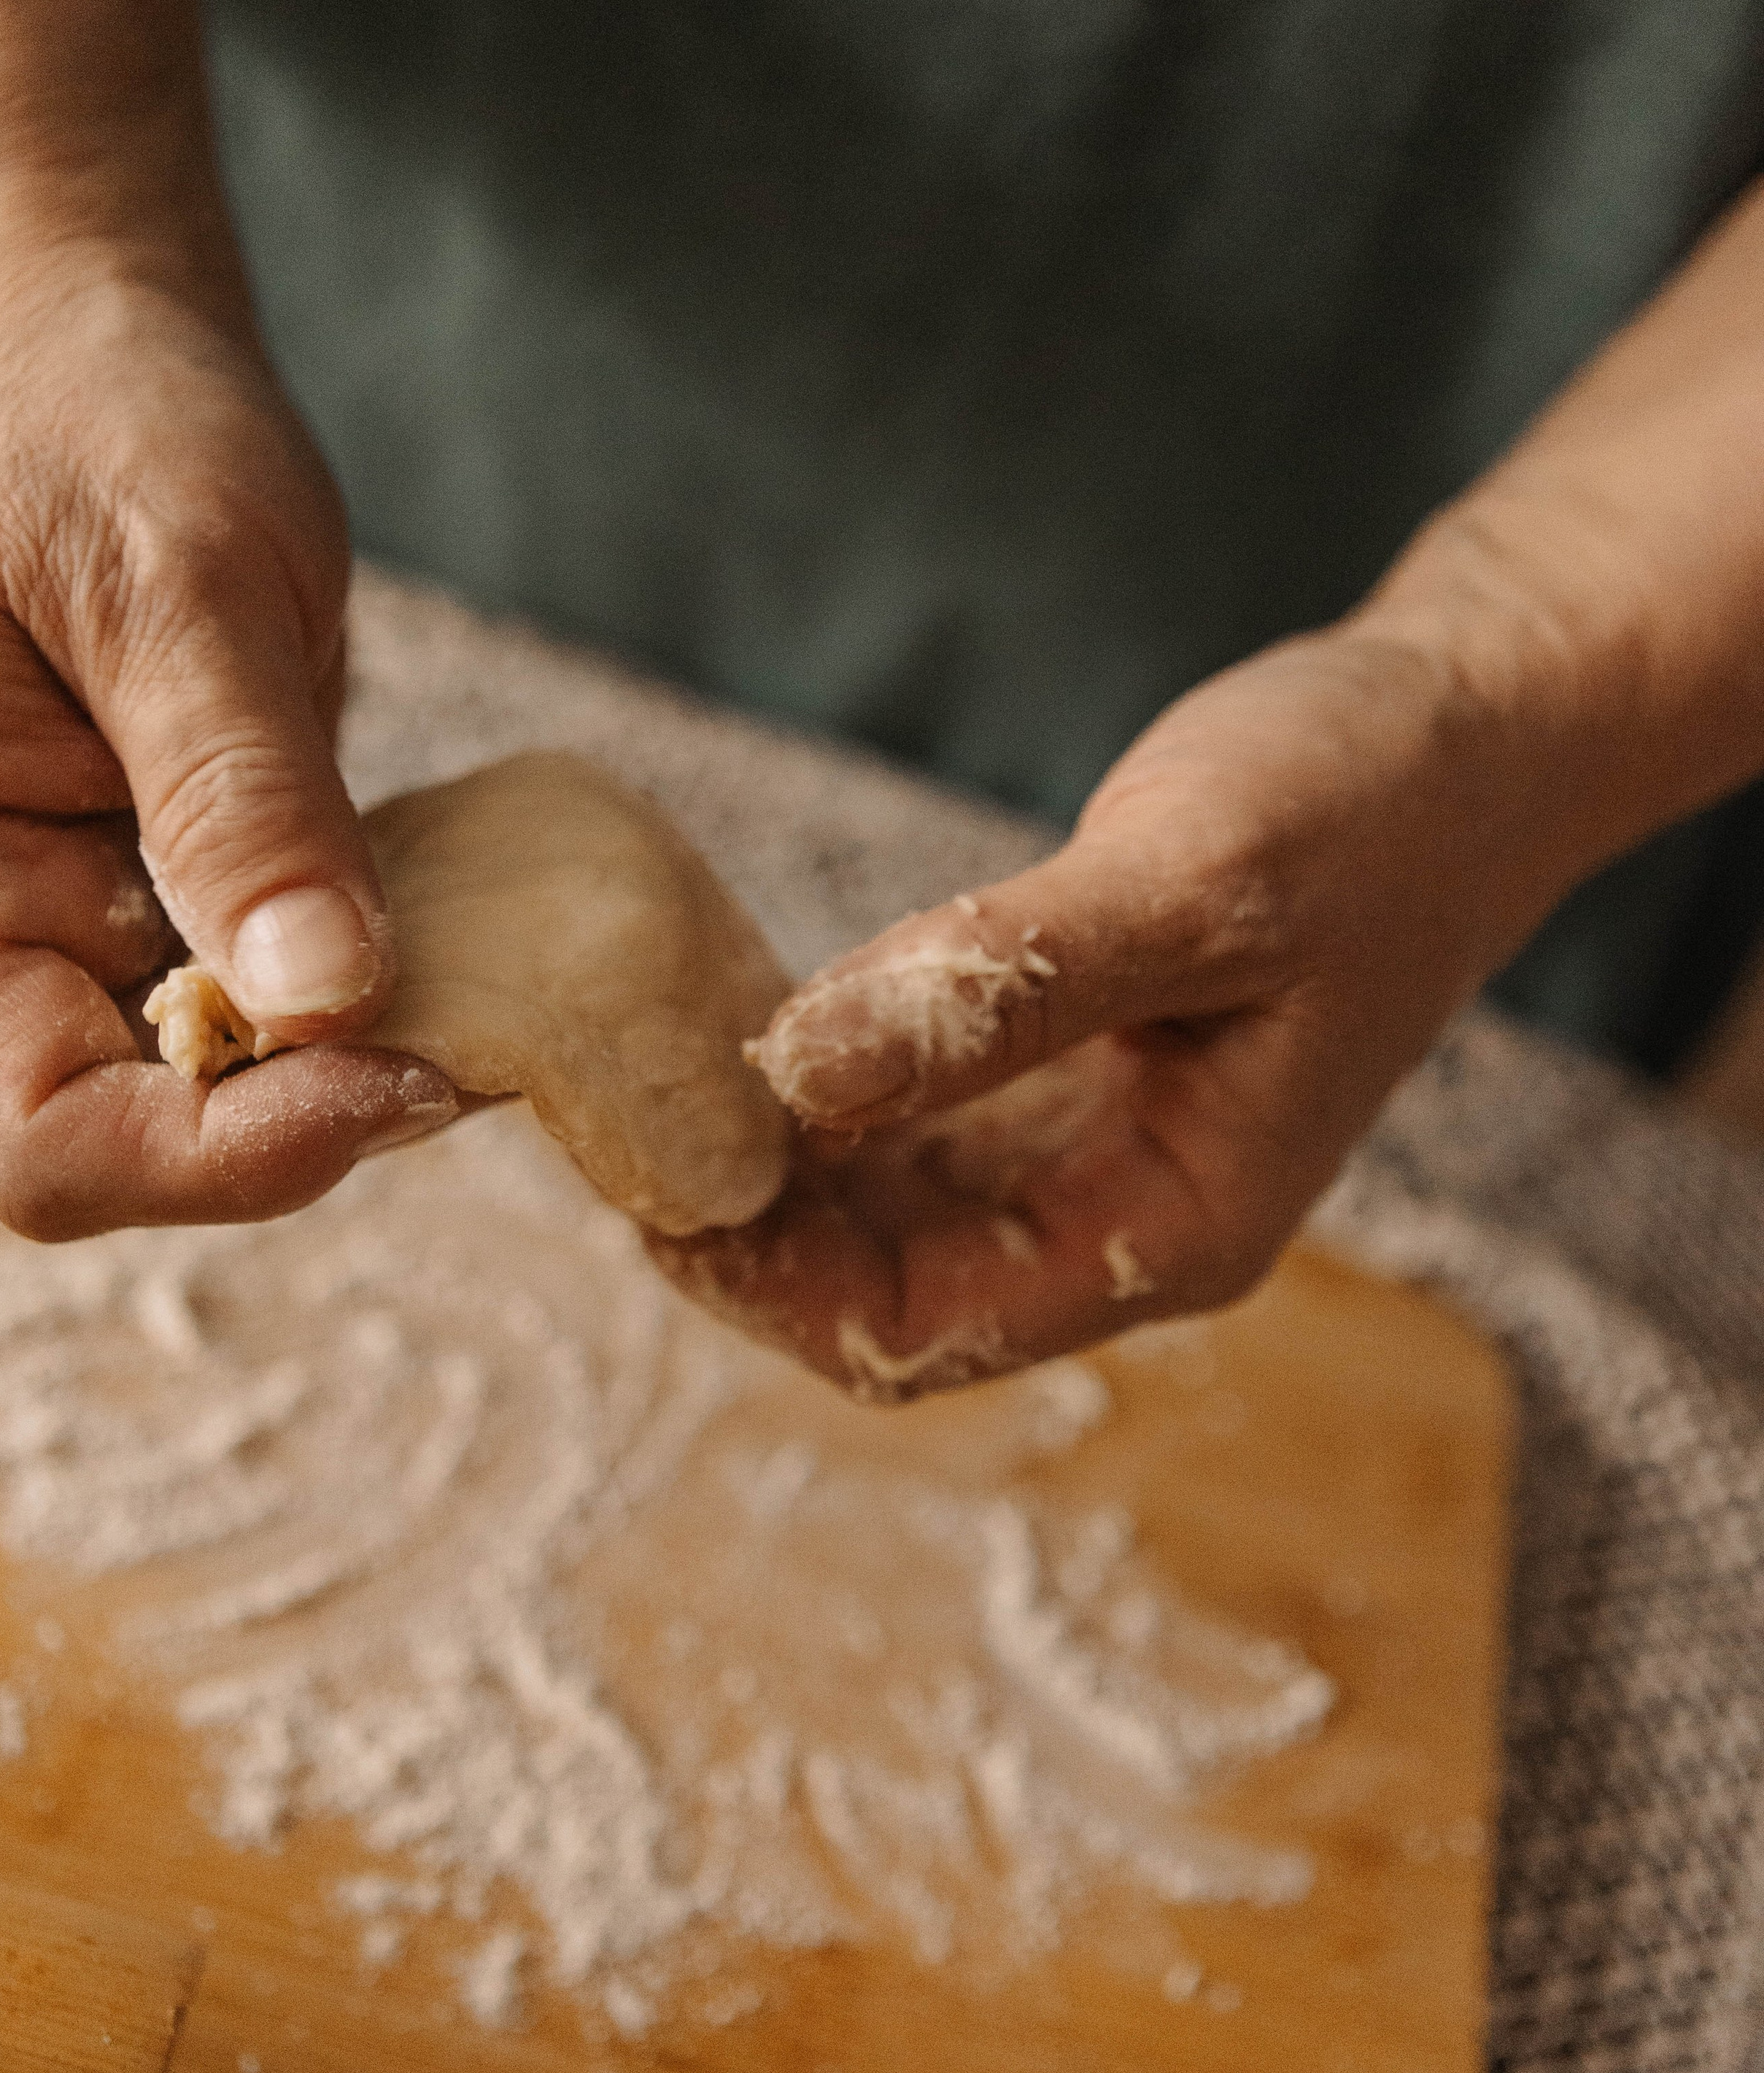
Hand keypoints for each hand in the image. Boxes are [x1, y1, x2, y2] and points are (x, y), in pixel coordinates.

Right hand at [0, 232, 451, 1238]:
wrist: (87, 339)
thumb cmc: (87, 415)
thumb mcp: (173, 578)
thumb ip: (236, 790)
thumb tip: (322, 1000)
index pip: (39, 1130)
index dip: (210, 1156)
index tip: (387, 1081)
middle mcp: (0, 931)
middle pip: (132, 1143)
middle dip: (299, 1127)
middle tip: (466, 1044)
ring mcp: (93, 921)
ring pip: (218, 1094)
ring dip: (348, 1075)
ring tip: (478, 995)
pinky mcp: (183, 891)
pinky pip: (275, 1004)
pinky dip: (368, 999)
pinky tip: (451, 946)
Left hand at [648, 618, 1569, 1394]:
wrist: (1467, 740)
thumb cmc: (1365, 810)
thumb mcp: (1192, 886)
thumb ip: (999, 988)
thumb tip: (793, 1068)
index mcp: (1172, 1227)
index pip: (920, 1332)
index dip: (767, 1286)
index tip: (641, 1189)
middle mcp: (1123, 1220)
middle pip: (884, 1294)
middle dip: (745, 1232)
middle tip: (605, 1118)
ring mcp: (1092, 1157)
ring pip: (884, 1219)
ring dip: (770, 1168)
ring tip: (647, 1070)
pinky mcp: (1068, 1082)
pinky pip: (911, 1133)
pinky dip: (820, 1097)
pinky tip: (744, 1024)